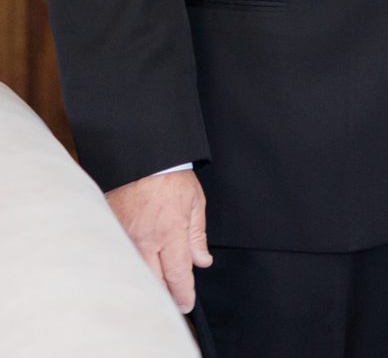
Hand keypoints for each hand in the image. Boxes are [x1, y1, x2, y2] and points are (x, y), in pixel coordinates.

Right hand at [105, 170, 210, 313]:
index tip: (186, 303)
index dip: (183, 294)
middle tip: (174, 302)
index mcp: (171, 232)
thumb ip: (197, 237)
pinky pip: (119, 258)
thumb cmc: (171, 178)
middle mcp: (145, 240)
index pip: (178, 274)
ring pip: (134, 274)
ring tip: (158, 290)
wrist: (143, 159)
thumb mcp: (196, 204)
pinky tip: (136, 272)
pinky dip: (128, 268)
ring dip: (147, 285)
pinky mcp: (110, 232)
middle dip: (165, 296)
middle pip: (154, 282)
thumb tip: (202, 262)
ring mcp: (124, 238)